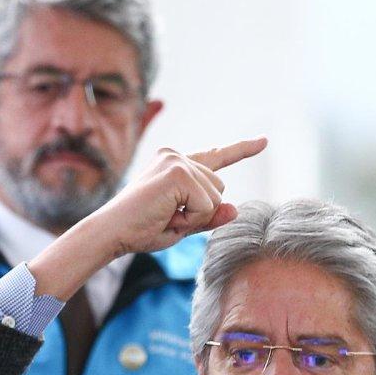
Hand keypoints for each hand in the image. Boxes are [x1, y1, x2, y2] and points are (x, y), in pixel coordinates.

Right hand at [28, 136, 266, 300]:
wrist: (112, 232)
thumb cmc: (140, 230)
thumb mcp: (183, 225)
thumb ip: (210, 216)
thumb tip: (235, 209)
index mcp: (176, 164)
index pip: (216, 157)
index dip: (242, 150)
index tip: (264, 141)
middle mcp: (177, 156)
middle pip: (220, 190)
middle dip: (200, 212)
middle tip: (167, 218)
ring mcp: (177, 162)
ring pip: (215, 199)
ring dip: (194, 217)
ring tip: (164, 216)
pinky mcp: (178, 173)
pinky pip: (205, 206)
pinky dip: (189, 219)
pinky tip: (166, 215)